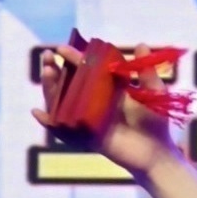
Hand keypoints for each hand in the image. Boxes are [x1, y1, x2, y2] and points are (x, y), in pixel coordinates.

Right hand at [32, 54, 176, 176]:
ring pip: (62, 103)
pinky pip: (64, 131)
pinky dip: (50, 123)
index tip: (62, 49)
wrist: (158, 152)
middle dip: (54, 70)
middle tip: (47, 57)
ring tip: (48, 73)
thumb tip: (139, 45)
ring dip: (50, 89)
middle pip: (67, 85)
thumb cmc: (156, 122)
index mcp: (107, 89)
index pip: (85, 70)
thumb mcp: (154, 93)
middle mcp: (94, 103)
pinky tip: (38, 113)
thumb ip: (145, 72)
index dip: (73, 59)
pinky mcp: (87, 138)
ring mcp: (88, 120)